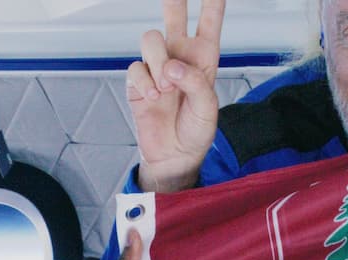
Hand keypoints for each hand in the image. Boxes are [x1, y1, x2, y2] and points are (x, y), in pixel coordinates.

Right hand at [126, 0, 225, 192]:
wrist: (174, 155)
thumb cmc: (195, 131)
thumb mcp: (207, 108)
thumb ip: (194, 82)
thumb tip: (172, 67)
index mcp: (204, 56)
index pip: (209, 20)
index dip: (211, 1)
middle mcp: (180, 55)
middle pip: (175, 15)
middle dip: (172, 0)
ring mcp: (157, 66)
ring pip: (151, 39)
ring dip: (158, 61)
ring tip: (166, 87)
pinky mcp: (138, 81)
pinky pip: (136, 68)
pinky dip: (145, 83)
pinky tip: (154, 97)